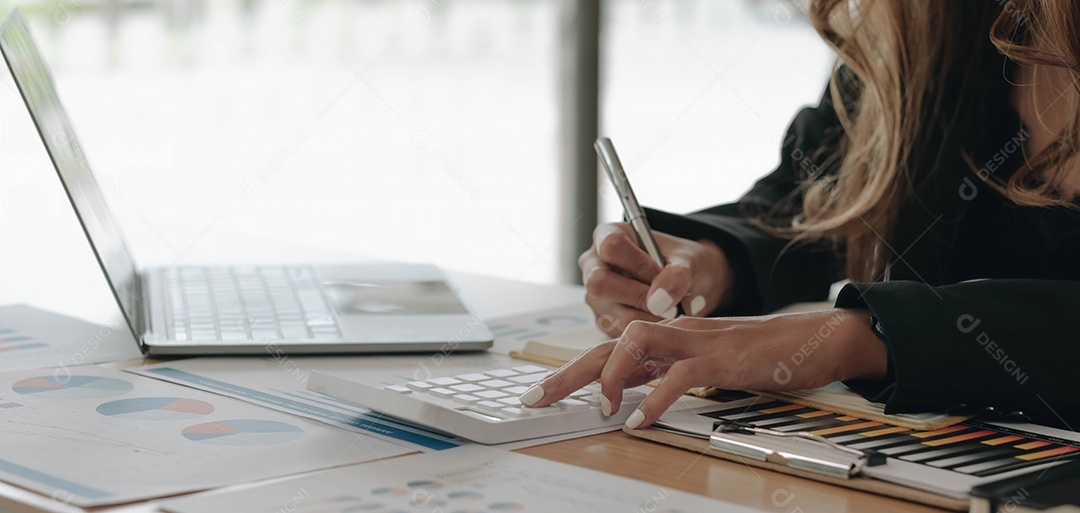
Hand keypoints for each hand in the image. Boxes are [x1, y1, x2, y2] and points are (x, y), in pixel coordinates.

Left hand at [519, 309, 886, 429]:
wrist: (811, 338)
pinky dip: (656, 399)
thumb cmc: (759, 355)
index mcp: (667, 339)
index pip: (607, 350)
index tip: (540, 394)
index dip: (570, 371)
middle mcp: (673, 334)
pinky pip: (680, 374)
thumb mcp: (703, 366)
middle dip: (567, 373)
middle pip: (607, 344)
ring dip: (611, 376)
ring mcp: (695, 341)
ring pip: (636, 342)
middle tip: (534, 400)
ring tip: (603, 411)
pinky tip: (641, 421)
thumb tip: (629, 398)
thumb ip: (665, 375)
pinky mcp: (721, 357)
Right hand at [579, 223, 735, 336]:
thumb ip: (678, 274)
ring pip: (612, 313)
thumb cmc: (681, 263)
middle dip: (638, 296)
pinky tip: (664, 320)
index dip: (639, 263)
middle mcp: (594, 265)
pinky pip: (621, 333)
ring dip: (649, 317)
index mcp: (608, 236)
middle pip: (598, 283)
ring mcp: (595, 296)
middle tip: (669, 302)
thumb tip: (659, 300)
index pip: (611, 246)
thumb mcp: (688, 261)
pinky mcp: (603, 321)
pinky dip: (648, 331)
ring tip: (673, 311)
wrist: (686, 285)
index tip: (662, 273)